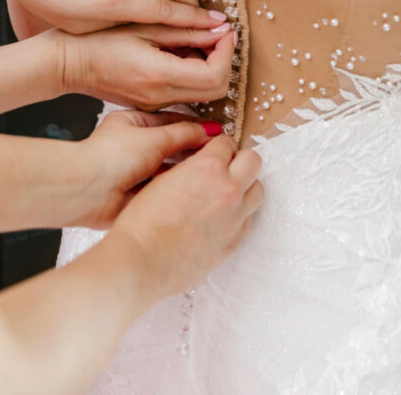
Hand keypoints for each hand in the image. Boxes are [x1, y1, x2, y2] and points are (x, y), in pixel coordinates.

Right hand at [50, 23, 234, 109]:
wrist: (68, 64)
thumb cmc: (98, 40)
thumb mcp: (144, 26)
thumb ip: (185, 29)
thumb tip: (220, 28)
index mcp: (160, 75)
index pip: (216, 75)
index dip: (227, 52)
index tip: (224, 30)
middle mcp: (161, 96)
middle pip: (217, 91)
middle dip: (223, 61)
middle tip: (215, 35)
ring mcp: (156, 104)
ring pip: (203, 94)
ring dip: (208, 68)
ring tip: (192, 41)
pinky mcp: (150, 104)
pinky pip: (184, 94)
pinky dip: (191, 75)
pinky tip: (175, 54)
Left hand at [73, 110, 222, 229]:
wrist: (89, 191)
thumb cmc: (110, 157)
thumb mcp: (153, 138)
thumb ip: (184, 134)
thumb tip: (209, 131)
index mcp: (132, 122)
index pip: (171, 120)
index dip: (194, 126)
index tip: (217, 132)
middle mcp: (135, 145)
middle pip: (172, 145)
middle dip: (193, 149)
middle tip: (221, 152)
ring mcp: (137, 169)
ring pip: (171, 167)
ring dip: (187, 169)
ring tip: (213, 170)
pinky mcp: (139, 191)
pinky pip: (165, 186)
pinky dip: (178, 187)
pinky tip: (196, 188)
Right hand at [107, 132, 263, 298]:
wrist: (142, 259)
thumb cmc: (142, 220)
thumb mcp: (161, 179)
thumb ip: (188, 168)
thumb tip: (198, 166)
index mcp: (207, 167)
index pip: (226, 143)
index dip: (217, 146)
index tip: (212, 151)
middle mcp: (228, 188)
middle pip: (253, 161)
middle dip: (239, 160)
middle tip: (224, 167)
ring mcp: (236, 216)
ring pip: (258, 189)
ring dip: (244, 185)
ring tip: (224, 192)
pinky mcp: (235, 240)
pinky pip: (249, 217)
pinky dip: (239, 211)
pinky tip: (219, 216)